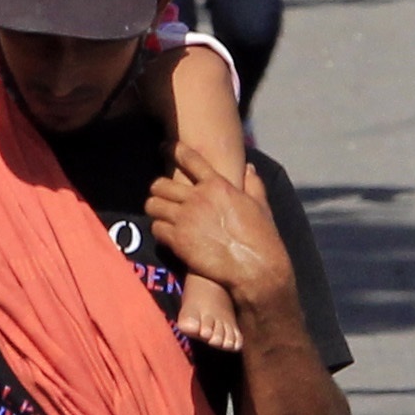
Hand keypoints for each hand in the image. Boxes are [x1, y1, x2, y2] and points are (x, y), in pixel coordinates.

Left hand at [144, 162, 292, 316]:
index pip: (189, 159)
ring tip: (159, 214)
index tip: (164, 147)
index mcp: (217, 185)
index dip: (173, 150)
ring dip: (155, 209)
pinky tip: (165, 234)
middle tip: (161, 194)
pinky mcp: (177, 240)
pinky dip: (158, 230)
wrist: (255, 267)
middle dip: (158, 188)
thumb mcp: (260, 205)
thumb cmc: (262, 237)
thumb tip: (248, 167)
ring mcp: (185, 219)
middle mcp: (197, 198)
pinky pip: (156, 228)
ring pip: (153, 205)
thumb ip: (252, 183)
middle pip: (161, 184)